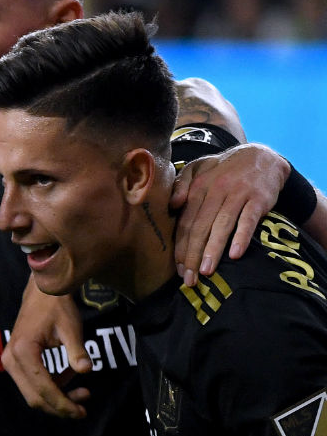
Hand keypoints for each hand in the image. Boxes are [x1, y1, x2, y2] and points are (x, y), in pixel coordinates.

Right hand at [2, 276, 90, 418]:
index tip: (82, 412)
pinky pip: (31, 383)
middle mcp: (11, 359)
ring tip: (82, 393)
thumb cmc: (57, 307)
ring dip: (56, 398)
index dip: (63, 404)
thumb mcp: (71, 328)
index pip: (44, 388)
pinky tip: (68, 378)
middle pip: (34, 397)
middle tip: (82, 410)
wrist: (43, 292)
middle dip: (59, 407)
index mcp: (24, 351)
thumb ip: (77, 351)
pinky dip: (51, 387)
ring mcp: (10, 360)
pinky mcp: (15, 361)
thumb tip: (86, 370)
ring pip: (32, 393)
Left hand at [170, 143, 287, 285]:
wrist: (262, 156)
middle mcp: (215, 191)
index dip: (181, 247)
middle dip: (193, 255)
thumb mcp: (198, 168)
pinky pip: (248, 220)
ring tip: (205, 271)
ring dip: (212, 250)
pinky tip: (234, 255)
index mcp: (197, 188)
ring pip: (221, 226)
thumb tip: (173, 205)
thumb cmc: (223, 169)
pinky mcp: (259, 199)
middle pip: (200, 228)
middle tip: (189, 279)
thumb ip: (181, 184)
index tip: (178, 269)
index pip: (186, 222)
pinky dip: (242, 237)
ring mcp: (238, 195)